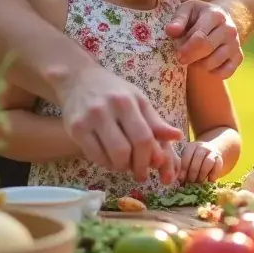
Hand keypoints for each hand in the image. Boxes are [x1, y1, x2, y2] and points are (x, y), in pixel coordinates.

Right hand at [53, 65, 183, 183]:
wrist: (78, 79)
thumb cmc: (114, 91)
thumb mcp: (138, 100)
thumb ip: (155, 121)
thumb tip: (178, 137)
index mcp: (128, 102)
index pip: (144, 137)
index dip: (150, 157)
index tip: (154, 166)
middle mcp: (108, 109)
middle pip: (126, 150)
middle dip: (137, 166)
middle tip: (140, 173)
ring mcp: (89, 119)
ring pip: (110, 156)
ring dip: (121, 167)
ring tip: (125, 165)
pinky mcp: (75, 128)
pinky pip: (94, 156)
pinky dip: (105, 163)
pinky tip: (110, 160)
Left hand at [166, 0, 242, 77]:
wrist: (220, 19)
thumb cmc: (198, 16)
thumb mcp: (187, 10)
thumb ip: (178, 19)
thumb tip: (171, 31)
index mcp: (215, 15)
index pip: (200, 37)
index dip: (186, 48)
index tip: (177, 53)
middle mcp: (229, 29)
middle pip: (207, 50)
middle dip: (191, 57)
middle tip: (182, 59)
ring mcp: (236, 43)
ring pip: (214, 63)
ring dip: (200, 64)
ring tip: (195, 58)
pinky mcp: (239, 56)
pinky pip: (226, 72)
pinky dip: (213, 72)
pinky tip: (207, 64)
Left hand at [179, 141, 224, 183]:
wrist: (210, 154)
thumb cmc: (194, 162)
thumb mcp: (187, 162)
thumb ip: (183, 169)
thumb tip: (180, 180)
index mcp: (191, 147)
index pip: (187, 156)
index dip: (184, 169)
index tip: (182, 179)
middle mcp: (202, 147)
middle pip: (198, 158)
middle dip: (193, 172)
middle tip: (191, 181)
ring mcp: (212, 151)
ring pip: (209, 162)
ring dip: (203, 174)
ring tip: (199, 182)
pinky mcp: (219, 158)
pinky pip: (218, 166)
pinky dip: (213, 175)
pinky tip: (209, 180)